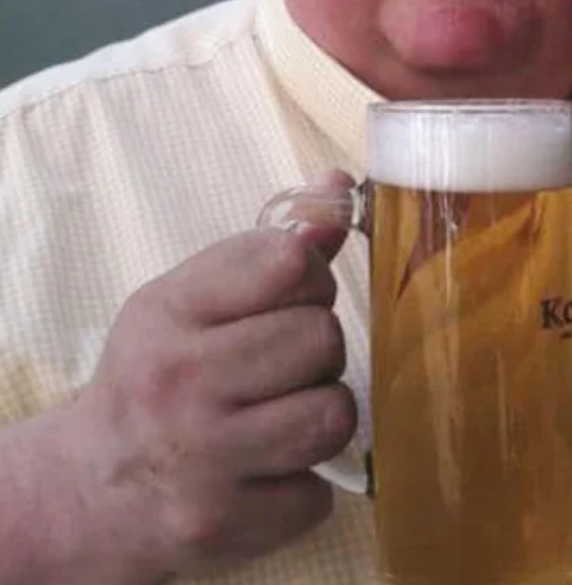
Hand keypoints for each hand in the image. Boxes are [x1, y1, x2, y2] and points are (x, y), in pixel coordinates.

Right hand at [60, 179, 355, 582]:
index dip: (310, 278)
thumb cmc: (155, 374)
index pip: (290, 263)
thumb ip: (272, 248)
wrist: (90, 488)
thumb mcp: (192, 299)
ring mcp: (202, 459)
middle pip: (321, 338)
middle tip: (284, 364)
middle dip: (318, 348)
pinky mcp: (225, 523)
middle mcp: (180, 382)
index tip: (292, 297)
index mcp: (171, 310)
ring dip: (321, 412)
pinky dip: (303, 481)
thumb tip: (341, 189)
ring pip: (333, 413)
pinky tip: (266, 469)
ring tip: (284, 413)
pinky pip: (320, 489)